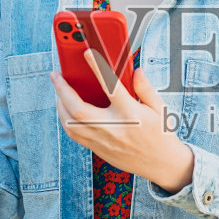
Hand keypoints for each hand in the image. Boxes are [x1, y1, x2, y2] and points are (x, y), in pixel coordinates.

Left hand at [49, 50, 194, 191]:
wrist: (162, 165)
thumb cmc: (161, 135)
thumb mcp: (159, 108)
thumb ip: (145, 88)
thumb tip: (136, 70)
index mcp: (131, 115)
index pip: (111, 87)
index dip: (98, 68)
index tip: (87, 53)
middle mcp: (114, 128)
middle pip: (78, 110)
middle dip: (62, 91)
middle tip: (56, 76)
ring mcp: (103, 141)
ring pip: (70, 124)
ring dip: (60, 106)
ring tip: (59, 91)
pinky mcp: (98, 150)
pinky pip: (74, 135)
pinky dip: (66, 120)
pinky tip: (66, 110)